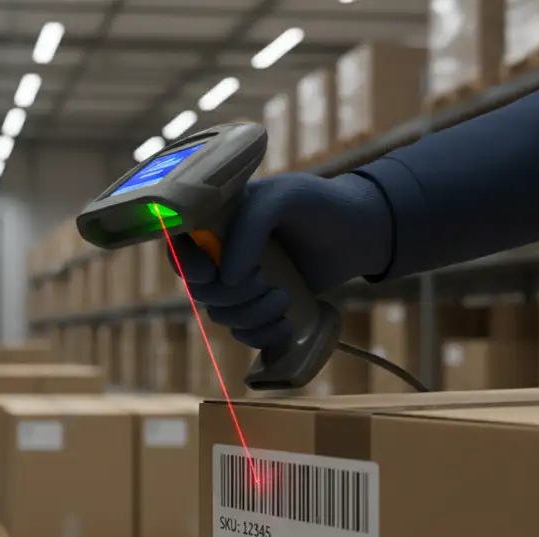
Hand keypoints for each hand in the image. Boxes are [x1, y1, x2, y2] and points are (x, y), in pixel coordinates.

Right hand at [167, 172, 393, 348]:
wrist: (362, 232)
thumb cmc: (319, 205)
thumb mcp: (283, 198)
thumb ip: (249, 226)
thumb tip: (225, 277)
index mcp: (217, 220)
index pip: (177, 246)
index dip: (185, 265)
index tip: (212, 274)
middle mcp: (222, 252)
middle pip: (198, 289)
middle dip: (230, 294)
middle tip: (265, 280)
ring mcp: (241, 283)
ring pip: (220, 315)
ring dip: (250, 314)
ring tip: (283, 297)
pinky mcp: (261, 307)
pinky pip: (242, 334)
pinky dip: (259, 335)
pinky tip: (284, 324)